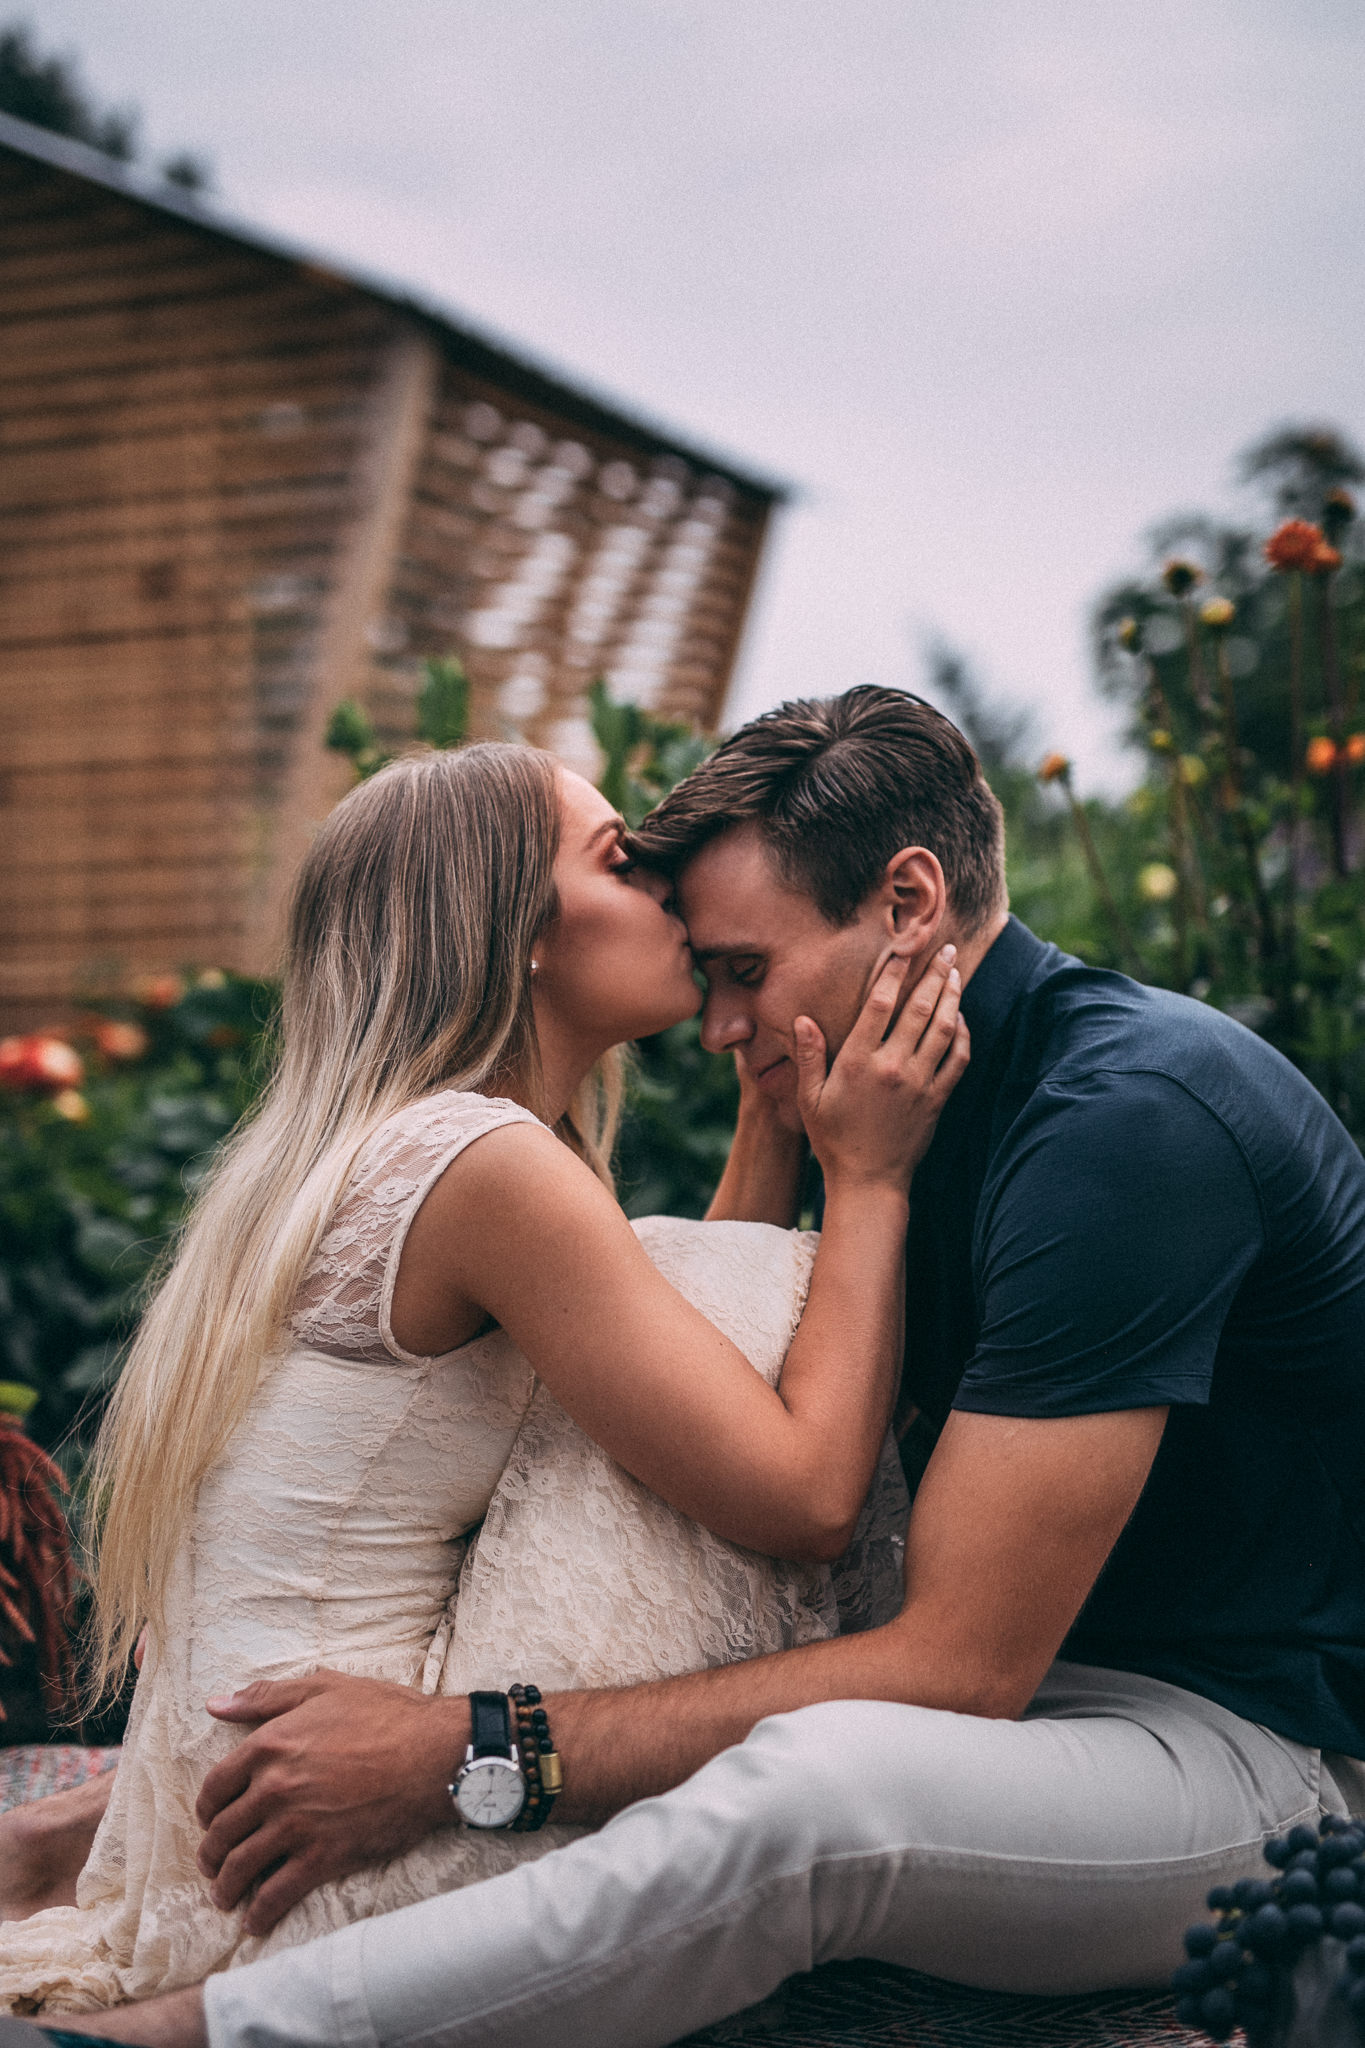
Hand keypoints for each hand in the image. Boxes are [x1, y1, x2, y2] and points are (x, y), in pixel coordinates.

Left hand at [196, 1669, 465, 1934]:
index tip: (211, 1820)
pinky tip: (255, 1920)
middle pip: (223, 1831)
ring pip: (241, 1866)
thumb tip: (215, 1704)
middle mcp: (274, 1788)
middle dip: (211, 1854)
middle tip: (213, 1864)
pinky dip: (260, 1912)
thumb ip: (266, 1696)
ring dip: (226, 1887)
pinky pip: (277, 1894)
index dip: (206, 1809)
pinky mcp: (323, 1857)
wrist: (434, 1755)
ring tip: (225, 1896)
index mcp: (270, 1745)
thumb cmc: (385, 1714)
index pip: (215, 1786)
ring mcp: (297, 1826)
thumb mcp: (324, 1688)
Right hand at [796, 944, 968, 1192]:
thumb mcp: (810, 1099)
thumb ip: (809, 1056)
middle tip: (946, 949)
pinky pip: (957, 1060)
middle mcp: (892, 1067)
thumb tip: (804, 1019)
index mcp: (859, 1062)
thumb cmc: (833, 1139)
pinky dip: (962, 1035)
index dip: (893, 972)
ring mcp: (919, 1083)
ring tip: (955, 973)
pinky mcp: (937, 1099)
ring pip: (943, 1029)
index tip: (903, 948)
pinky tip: (960, 1019)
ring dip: (952, 997)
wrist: (869, 1182)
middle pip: (920, 1009)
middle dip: (935, 974)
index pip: (879, 1005)